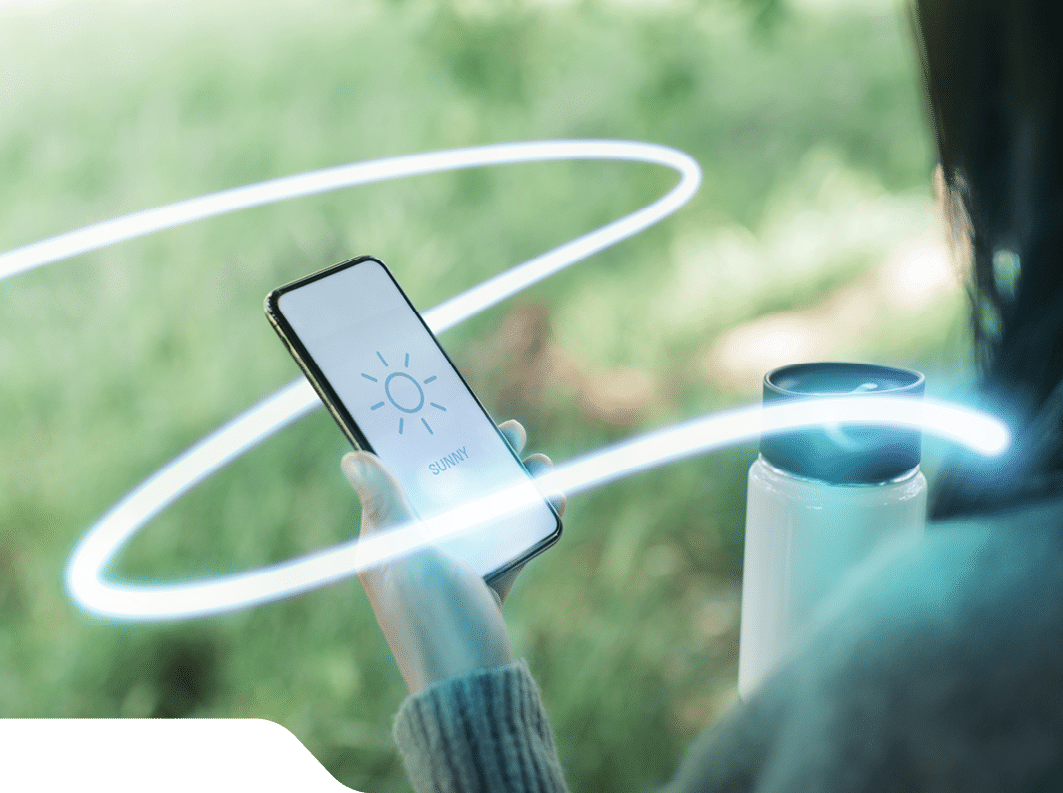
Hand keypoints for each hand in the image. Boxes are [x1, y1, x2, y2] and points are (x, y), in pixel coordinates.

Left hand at [341, 419, 565, 694]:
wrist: (470, 687)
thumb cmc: (432, 619)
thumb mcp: (405, 556)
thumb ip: (386, 505)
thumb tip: (353, 457)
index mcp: (388, 539)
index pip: (402, 478)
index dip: (424, 445)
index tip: (448, 414)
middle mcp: (418, 549)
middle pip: (449, 489)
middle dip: (479, 458)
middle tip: (508, 429)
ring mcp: (454, 567)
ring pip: (484, 511)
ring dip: (511, 484)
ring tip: (537, 459)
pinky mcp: (485, 585)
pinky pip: (508, 542)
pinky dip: (529, 520)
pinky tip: (553, 498)